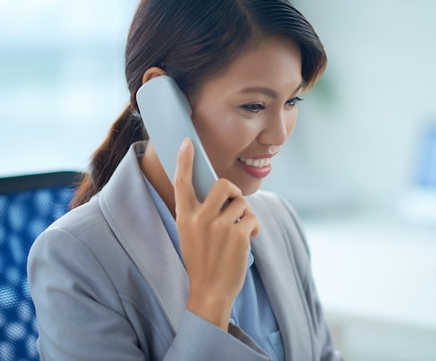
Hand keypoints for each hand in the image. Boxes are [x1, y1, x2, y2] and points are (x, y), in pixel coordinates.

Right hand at [173, 138, 259, 329]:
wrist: (210, 291)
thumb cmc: (203, 261)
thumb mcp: (190, 235)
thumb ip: (199, 214)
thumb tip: (220, 193)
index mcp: (185, 217)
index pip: (181, 182)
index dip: (184, 160)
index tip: (188, 142)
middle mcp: (199, 218)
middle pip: (223, 184)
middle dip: (234, 192)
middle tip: (236, 203)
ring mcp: (218, 226)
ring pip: (241, 203)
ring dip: (246, 215)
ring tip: (241, 231)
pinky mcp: (237, 235)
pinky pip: (252, 218)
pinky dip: (254, 227)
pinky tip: (249, 239)